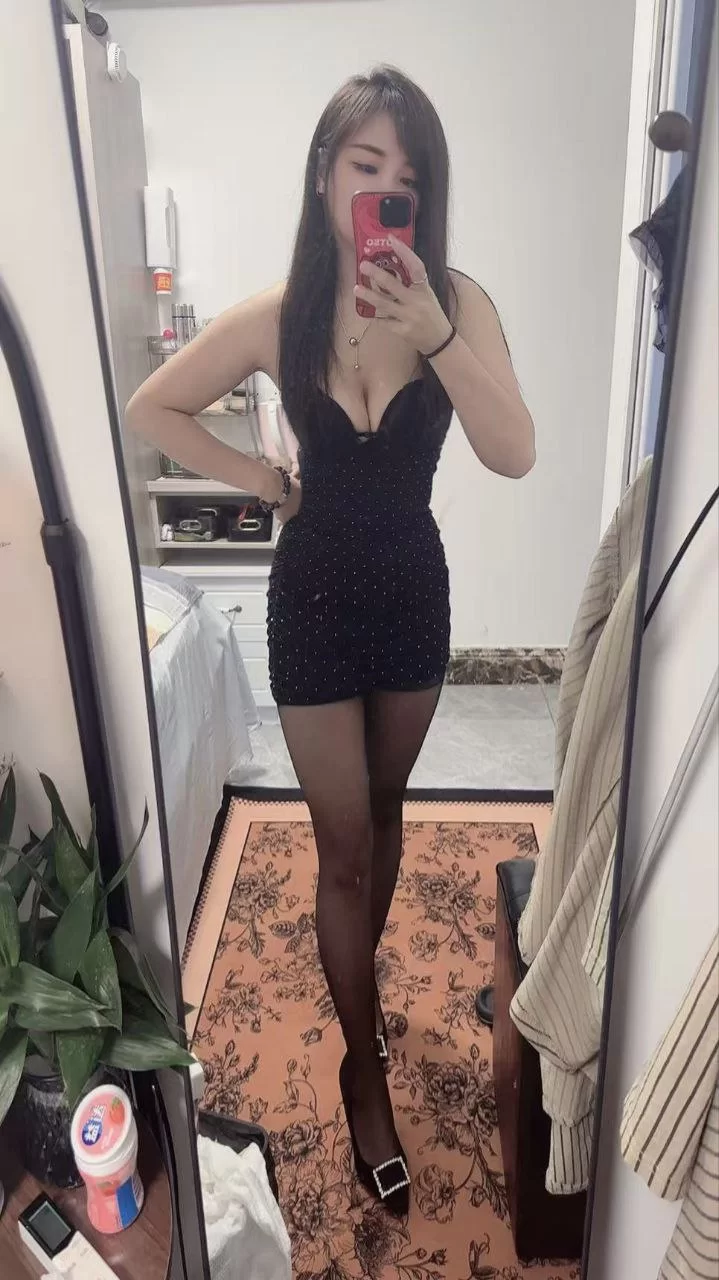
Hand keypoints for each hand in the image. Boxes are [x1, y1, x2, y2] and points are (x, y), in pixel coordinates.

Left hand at [354, 236, 453, 355]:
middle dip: (376, 274)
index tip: (391, 239)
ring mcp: (409, 317)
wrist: (440, 340)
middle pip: (394, 285)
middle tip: (362, 265)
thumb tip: (391, 266)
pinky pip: (384, 322)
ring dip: (369, 296)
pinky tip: (368, 313)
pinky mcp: (403, 331)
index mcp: (424, 289)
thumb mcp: (427, 295)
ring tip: (356, 289)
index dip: (404, 252)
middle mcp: (417, 302)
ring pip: (384, 304)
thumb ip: (412, 284)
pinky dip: (376, 317)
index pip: (416, 266)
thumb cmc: (431, 314)